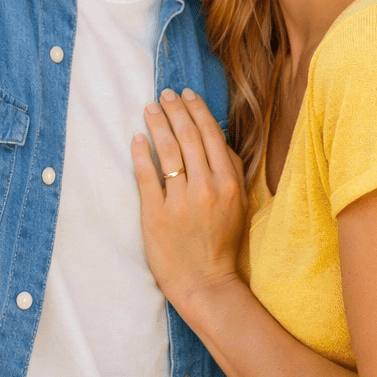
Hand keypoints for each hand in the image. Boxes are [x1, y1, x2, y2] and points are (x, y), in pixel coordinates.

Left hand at [132, 87, 246, 315]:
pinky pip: (147, 176)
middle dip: (175, 110)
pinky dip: (141, 154)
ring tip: (149, 108)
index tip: (185, 94)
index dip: (196, 109)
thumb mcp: (239, 203)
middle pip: (188, 136)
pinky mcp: (156, 215)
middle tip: (164, 94)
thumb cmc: (222, 241)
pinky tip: (137, 138)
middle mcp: (206, 187)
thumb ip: (231, 168)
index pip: (209, 134)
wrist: (206, 282)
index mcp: (227, 182)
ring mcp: (180, 201)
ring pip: (168, 151)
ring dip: (158, 124)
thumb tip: (216, 136)